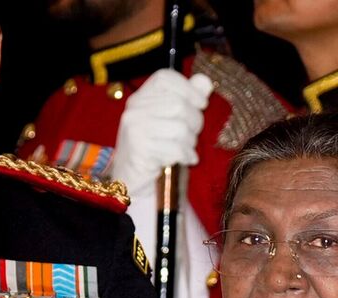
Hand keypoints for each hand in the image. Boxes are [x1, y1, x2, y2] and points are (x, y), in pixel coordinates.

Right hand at [110, 70, 214, 189]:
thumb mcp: (170, 120)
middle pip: (178, 104)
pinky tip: (183, 160)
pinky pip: (175, 148)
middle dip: (194, 122)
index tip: (201, 104)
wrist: (132, 178)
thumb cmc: (155, 148)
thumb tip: (205, 82)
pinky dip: (185, 156)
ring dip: (190, 142)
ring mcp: (134, 128)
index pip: (165, 78)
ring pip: (180, 127)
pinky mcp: (139, 148)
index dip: (188, 88)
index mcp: (140, 98)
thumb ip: (188, 99)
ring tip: (186, 149)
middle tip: (193, 135)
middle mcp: (134, 109)